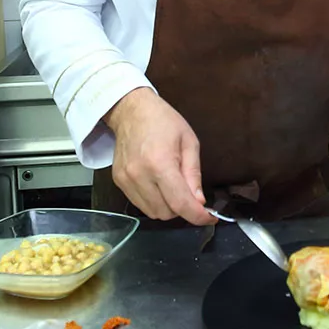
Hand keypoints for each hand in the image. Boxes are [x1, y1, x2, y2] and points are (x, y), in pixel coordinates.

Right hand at [103, 88, 213, 224]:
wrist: (131, 110)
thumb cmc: (163, 121)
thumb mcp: (189, 142)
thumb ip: (194, 175)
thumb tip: (199, 201)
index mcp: (160, 163)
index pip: (180, 203)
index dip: (198, 216)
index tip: (209, 218)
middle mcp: (140, 175)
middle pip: (167, 212)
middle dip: (182, 209)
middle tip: (190, 194)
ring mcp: (126, 180)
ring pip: (152, 212)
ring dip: (168, 208)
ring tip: (172, 187)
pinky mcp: (118, 182)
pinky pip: (140, 204)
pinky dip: (154, 202)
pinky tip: (158, 185)